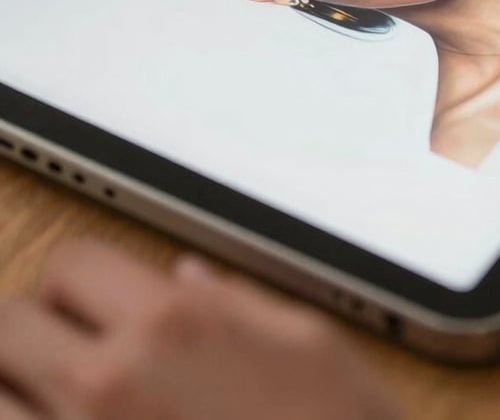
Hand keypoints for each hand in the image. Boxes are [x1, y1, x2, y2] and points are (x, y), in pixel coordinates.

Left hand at [0, 239, 399, 419]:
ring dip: (18, 391)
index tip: (93, 299)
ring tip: (55, 398)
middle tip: (68, 348)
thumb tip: (186, 280)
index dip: (81, 278)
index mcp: (173, 326)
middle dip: (35, 331)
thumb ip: (234, 302)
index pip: (70, 263)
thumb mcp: (308, 343)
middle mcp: (110, 386)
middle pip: (10, 325)